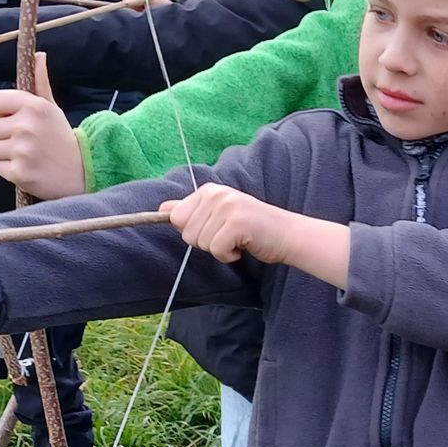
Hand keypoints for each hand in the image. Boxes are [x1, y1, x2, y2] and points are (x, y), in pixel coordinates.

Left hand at [0, 53, 85, 198]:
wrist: (82, 172)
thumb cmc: (61, 138)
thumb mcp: (52, 108)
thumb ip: (40, 82)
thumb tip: (38, 55)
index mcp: (33, 106)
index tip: (12, 117)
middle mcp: (26, 126)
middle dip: (1, 134)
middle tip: (23, 140)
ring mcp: (22, 151)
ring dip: (5, 153)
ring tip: (26, 154)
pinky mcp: (19, 172)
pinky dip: (11, 170)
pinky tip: (28, 167)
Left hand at [163, 182, 292, 263]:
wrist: (286, 235)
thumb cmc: (252, 229)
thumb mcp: (218, 215)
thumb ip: (191, 211)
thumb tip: (162, 208)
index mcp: (208, 190)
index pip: (176, 218)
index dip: (194, 231)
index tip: (215, 228)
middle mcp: (216, 193)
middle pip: (186, 233)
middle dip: (206, 242)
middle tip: (229, 235)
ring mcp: (227, 206)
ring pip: (201, 243)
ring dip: (219, 250)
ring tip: (238, 240)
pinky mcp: (237, 223)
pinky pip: (216, 250)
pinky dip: (228, 256)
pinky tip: (243, 246)